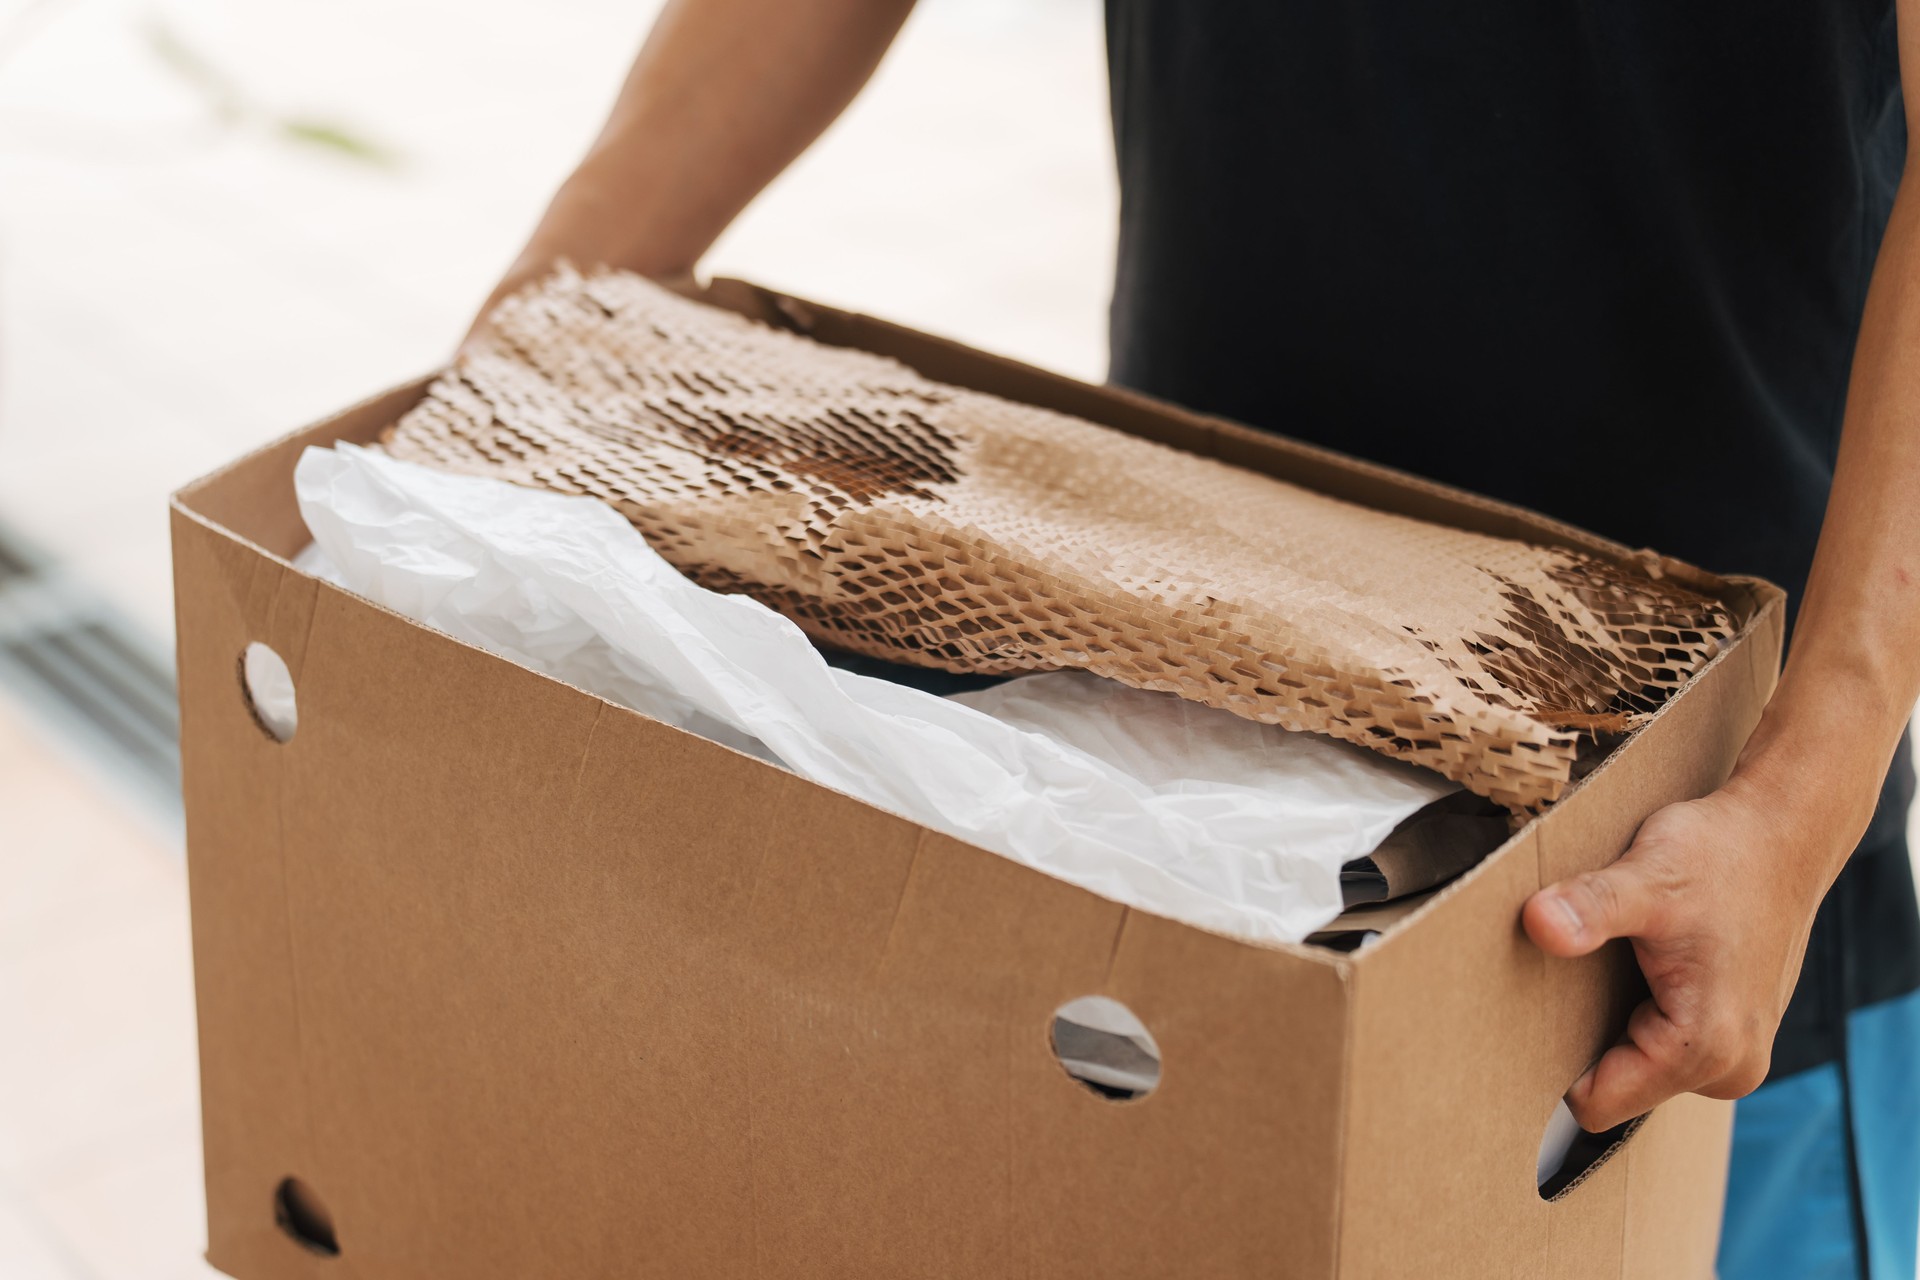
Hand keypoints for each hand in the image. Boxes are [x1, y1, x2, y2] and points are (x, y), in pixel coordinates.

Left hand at [1521, 775, 1836, 1131]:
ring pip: (1638, 1067)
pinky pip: (1661, 1046)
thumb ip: (1591, 906)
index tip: (1521, 1023)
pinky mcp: (1733, 1034)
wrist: (1782, 831)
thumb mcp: (1647, 876)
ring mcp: (1737, 1054)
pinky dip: (1639, 1013)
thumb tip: (1539, 924)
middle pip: (1618, 1089)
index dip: (1552, 1068)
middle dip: (1582, 1043)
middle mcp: (1731, 1067)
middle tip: (1567, 979)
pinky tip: (1636, 965)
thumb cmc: (1719, 852)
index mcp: (1706, 1046)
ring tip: (1606, 965)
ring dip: (1612, 1025)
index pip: (1598, 1103)